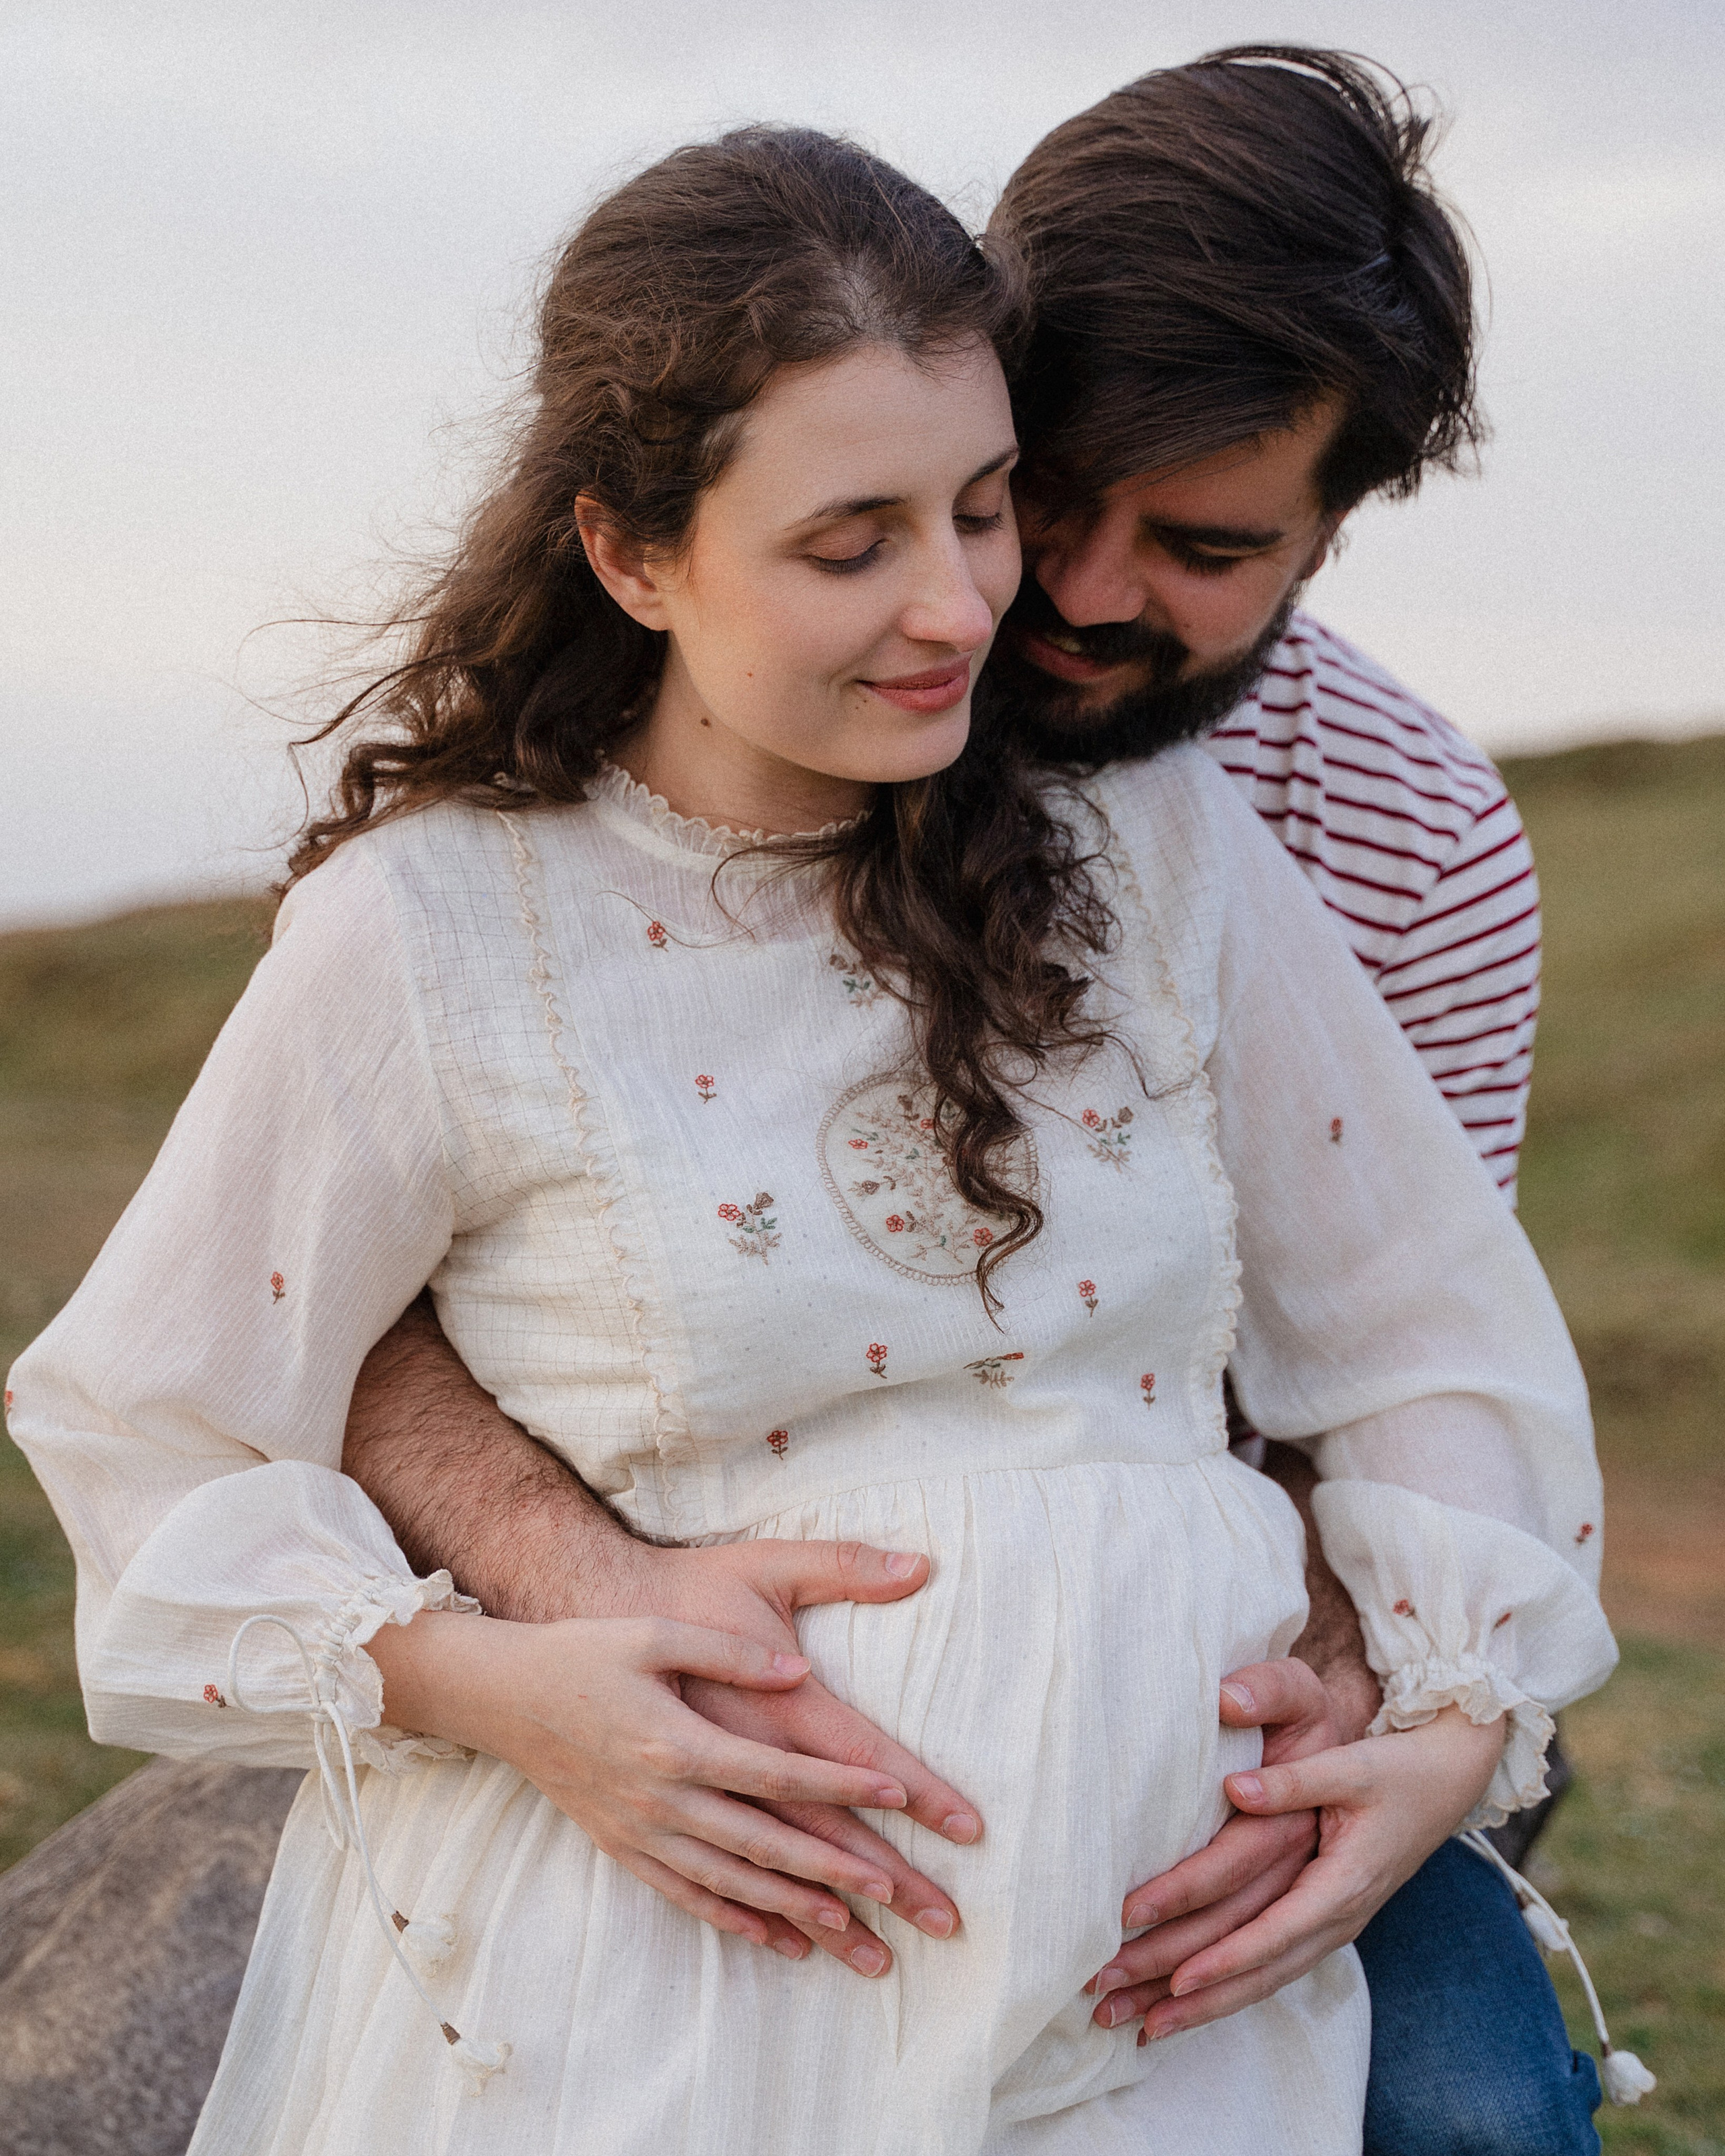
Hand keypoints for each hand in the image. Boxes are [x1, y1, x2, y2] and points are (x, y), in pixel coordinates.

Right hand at [374, 1537, 980, 1978]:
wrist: (505, 1696)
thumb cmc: (585, 1651)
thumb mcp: (654, 1634)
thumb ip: (730, 1654)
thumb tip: (799, 1671)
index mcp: (675, 1741)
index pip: (777, 1772)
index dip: (840, 1783)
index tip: (898, 1795)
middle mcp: (662, 1800)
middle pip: (765, 1842)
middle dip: (837, 1868)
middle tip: (898, 1890)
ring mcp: (642, 1833)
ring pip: (733, 1882)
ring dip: (797, 1907)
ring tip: (856, 1928)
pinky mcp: (625, 1849)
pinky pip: (690, 1897)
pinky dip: (739, 1921)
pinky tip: (780, 1940)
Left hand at [1098, 1703, 1505, 2043]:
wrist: (1445, 1782)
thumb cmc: (1397, 1770)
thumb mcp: (1352, 1766)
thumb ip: (1294, 1780)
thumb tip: (1233, 1788)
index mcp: (1345, 1883)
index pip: (1276, 1931)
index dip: (1226, 1957)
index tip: (1176, 1975)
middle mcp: (1338, 1916)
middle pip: (1260, 1971)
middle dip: (1192, 1996)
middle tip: (1123, 2009)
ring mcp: (1332, 1926)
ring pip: (1263, 1980)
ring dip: (1202, 2006)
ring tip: (1141, 2025)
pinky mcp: (1323, 1921)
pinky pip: (1271, 1968)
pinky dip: (1228, 1991)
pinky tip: (1185, 2004)